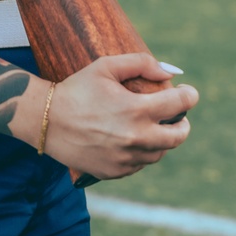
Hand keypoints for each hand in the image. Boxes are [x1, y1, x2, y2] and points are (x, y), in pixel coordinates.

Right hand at [37, 53, 198, 180]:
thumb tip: (169, 72)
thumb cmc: (77, 89)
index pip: (179, 104)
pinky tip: (131, 140)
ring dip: (162, 139)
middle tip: (178, 116)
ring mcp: (126, 159)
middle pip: (178, 136)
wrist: (46, 121)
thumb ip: (141, 63)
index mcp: (136, 110)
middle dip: (183, 123)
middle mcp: (135, 138)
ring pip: (160, 152)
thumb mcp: (106, 66)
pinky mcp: (116, 172)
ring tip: (152, 127)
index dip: (189, 95)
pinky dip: (142, 152)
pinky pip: (140, 163)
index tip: (189, 93)